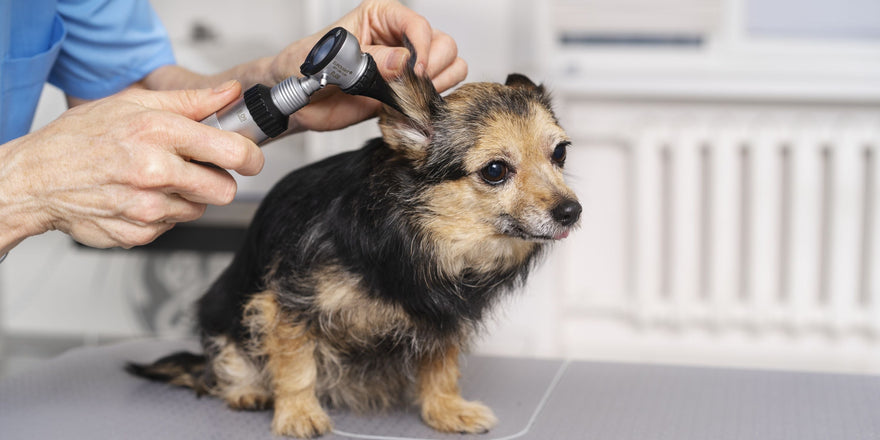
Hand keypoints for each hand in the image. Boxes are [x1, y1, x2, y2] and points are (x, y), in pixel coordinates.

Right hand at [0, 81, 263, 250]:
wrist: (36, 178)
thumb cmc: (82, 138)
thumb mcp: (134, 104)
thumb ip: (190, 101)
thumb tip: (230, 93)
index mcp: (159, 133)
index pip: (233, 152)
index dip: (250, 156)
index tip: (249, 157)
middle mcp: (156, 171)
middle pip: (225, 190)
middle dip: (217, 180)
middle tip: (196, 169)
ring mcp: (147, 207)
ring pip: (199, 209)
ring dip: (187, 196)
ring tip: (156, 180)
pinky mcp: (139, 234)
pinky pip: (172, 226)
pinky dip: (162, 214)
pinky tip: (138, 197)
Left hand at [269, 0, 467, 131]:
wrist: (297, 99)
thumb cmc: (305, 66)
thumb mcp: (332, 59)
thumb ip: (370, 60)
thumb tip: (403, 62)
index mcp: (381, 17)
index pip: (418, 25)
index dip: (422, 48)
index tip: (414, 71)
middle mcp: (399, 38)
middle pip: (444, 44)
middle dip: (433, 67)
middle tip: (410, 87)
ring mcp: (406, 66)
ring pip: (450, 65)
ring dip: (438, 84)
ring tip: (410, 96)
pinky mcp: (407, 91)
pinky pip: (440, 92)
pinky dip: (434, 101)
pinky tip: (410, 106)